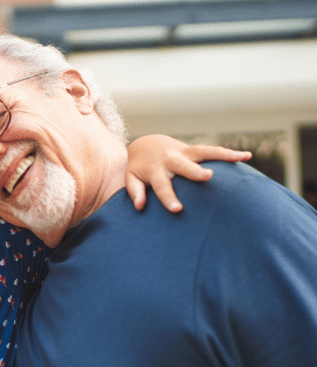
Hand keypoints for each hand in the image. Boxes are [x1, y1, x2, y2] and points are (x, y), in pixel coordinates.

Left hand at [126, 134, 251, 211]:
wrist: (146, 145)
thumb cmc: (139, 168)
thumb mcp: (132, 179)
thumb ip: (135, 192)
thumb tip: (139, 206)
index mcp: (155, 170)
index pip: (162, 186)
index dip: (169, 198)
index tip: (177, 209)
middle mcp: (171, 159)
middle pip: (183, 165)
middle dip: (195, 171)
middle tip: (207, 177)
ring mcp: (184, 152)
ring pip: (203, 152)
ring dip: (221, 155)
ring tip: (240, 158)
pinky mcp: (194, 150)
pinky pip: (212, 151)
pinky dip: (228, 153)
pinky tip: (246, 157)